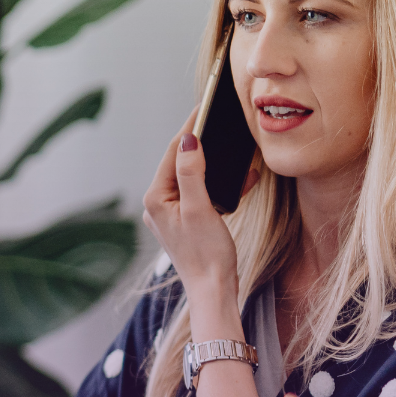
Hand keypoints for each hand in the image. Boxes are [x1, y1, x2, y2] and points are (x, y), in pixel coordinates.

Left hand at [141, 119, 258, 309]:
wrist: (214, 290)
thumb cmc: (207, 254)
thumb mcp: (200, 209)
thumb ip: (193, 173)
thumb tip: (190, 140)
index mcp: (155, 198)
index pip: (174, 152)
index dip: (192, 127)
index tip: (205, 105)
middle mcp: (157, 204)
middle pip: (181, 162)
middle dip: (204, 143)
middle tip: (220, 119)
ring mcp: (170, 214)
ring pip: (193, 177)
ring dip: (214, 164)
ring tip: (234, 151)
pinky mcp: (186, 222)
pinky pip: (201, 194)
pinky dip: (219, 185)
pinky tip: (240, 180)